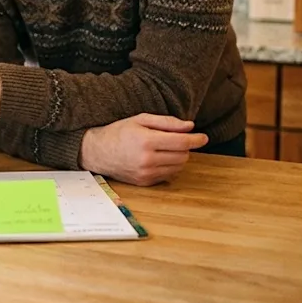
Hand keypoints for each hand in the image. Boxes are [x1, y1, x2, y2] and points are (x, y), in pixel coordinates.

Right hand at [78, 113, 208, 185]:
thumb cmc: (119, 132)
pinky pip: (168, 175)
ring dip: (179, 157)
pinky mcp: (145, 182)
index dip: (196, 139)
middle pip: (183, 155)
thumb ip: (167, 122)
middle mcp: (147, 159)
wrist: (97, 152)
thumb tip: (190, 126)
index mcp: (146, 141)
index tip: (203, 137)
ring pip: (178, 167)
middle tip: (176, 139)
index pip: (182, 142)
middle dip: (185, 147)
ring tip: (166, 148)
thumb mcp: (141, 120)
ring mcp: (146, 173)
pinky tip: (158, 158)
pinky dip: (169, 166)